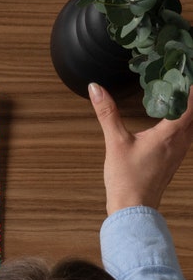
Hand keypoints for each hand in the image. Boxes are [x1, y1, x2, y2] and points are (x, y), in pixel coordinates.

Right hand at [89, 83, 192, 214]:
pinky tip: (172, 120)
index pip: (191, 102)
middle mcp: (181, 141)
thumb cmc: (127, 179)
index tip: (183, 71)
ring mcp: (179, 152)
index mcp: (170, 134)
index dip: (190, 85)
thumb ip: (107, 113)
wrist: (133, 209)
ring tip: (178, 94)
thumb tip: (96, 89)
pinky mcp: (173, 159)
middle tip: (180, 79)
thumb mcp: (115, 142)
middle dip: (190, 96)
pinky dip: (184, 122)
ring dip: (189, 109)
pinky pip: (186, 134)